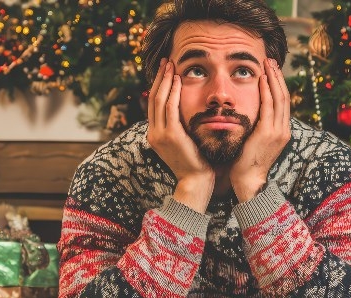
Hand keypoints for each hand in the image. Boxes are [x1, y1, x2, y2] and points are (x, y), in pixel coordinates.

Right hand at [146, 58, 213, 212]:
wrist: (196, 183)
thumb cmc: (196, 164)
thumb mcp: (185, 144)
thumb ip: (182, 128)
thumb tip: (188, 114)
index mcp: (156, 135)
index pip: (155, 105)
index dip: (160, 86)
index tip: (166, 71)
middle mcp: (154, 133)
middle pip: (154, 98)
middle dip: (160, 78)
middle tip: (166, 61)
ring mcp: (160, 134)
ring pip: (159, 100)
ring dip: (165, 80)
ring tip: (170, 64)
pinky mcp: (170, 135)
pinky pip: (169, 107)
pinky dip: (172, 92)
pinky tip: (177, 79)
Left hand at [231, 58, 290, 202]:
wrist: (248, 181)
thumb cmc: (247, 163)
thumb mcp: (256, 141)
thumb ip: (257, 126)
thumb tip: (251, 113)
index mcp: (282, 131)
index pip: (283, 102)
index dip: (278, 84)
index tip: (272, 70)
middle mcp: (284, 129)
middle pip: (284, 96)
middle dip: (277, 76)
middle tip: (271, 60)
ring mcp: (278, 131)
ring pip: (279, 98)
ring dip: (273, 78)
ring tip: (267, 64)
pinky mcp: (268, 132)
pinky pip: (269, 106)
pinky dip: (266, 90)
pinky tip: (262, 78)